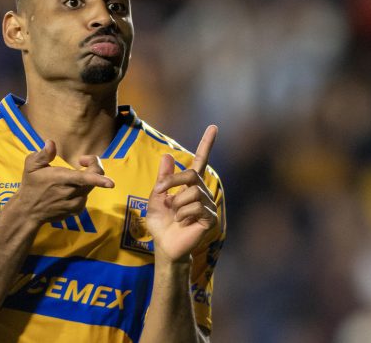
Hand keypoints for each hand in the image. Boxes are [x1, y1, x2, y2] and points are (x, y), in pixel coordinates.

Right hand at [6, 140, 114, 225]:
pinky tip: (70, 189)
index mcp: (61, 180)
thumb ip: (42, 154)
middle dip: (93, 166)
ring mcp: (74, 204)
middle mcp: (70, 193)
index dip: (99, 180)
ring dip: (88, 179)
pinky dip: (83, 190)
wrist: (28, 211)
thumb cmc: (30, 185)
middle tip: (82, 161)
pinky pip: (86, 197)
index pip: (83, 179)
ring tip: (73, 176)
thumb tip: (51, 143)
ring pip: (91, 188)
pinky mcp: (76, 211)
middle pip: (94, 180)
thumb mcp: (30, 166)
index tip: (111, 183)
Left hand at [145, 126, 218, 263]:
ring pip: (192, 193)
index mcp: (190, 185)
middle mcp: (202, 192)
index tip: (213, 127)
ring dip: (177, 204)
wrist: (164, 244)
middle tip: (162, 193)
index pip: (200, 161)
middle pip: (191, 175)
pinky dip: (183, 214)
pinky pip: (196, 207)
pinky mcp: (211, 218)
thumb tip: (168, 155)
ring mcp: (208, 205)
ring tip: (175, 216)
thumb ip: (163, 178)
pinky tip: (183, 222)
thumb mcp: (156, 197)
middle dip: (173, 182)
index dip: (206, 144)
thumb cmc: (161, 223)